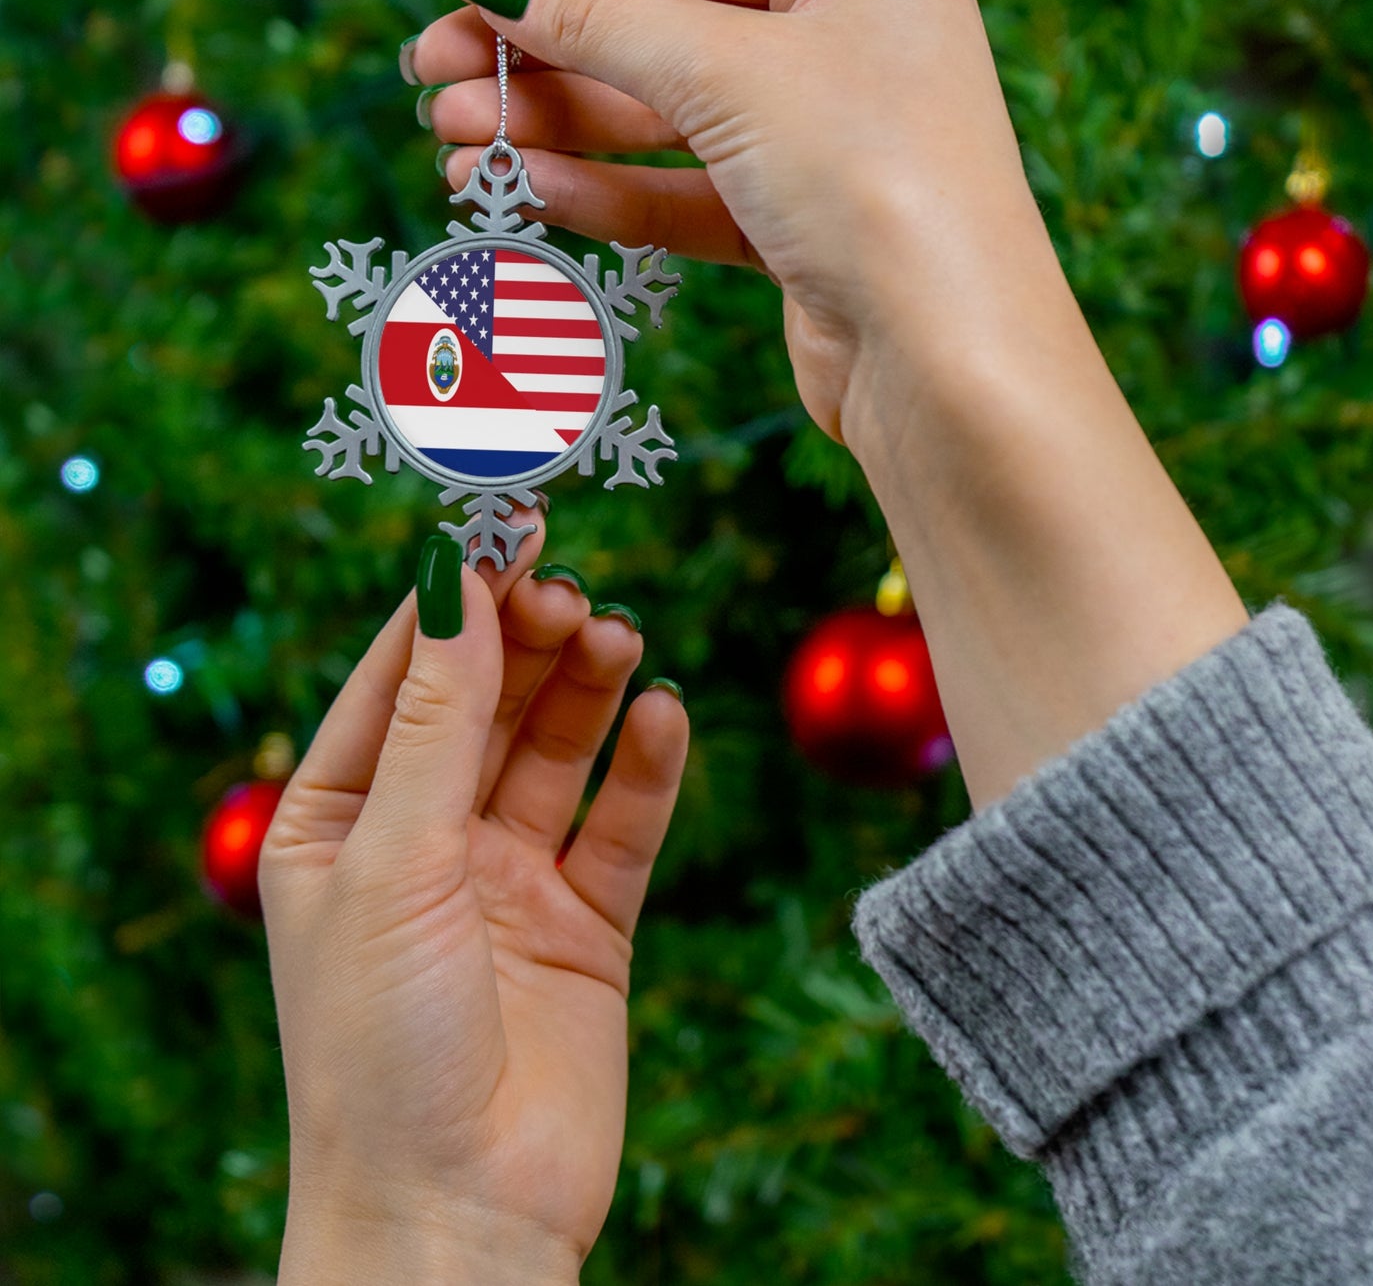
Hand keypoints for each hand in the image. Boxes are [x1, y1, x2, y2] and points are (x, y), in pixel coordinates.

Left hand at [259, 519, 687, 1280]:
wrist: (458, 1217)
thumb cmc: (380, 1046)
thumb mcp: (394, 859)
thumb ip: (437, 718)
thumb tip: (454, 576)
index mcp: (340, 819)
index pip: (400, 677)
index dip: (454, 598)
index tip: (506, 522)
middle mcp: (424, 839)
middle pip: (487, 702)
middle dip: (527, 640)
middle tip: (572, 591)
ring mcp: (508, 879)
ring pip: (557, 750)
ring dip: (588, 689)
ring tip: (619, 639)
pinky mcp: (586, 923)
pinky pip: (622, 824)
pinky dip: (646, 768)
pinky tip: (664, 717)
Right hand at [411, 0, 1056, 444]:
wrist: (947, 367)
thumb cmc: (875, 184)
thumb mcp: (728, 74)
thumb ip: (602, 20)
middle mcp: (846, 39)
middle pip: (661, 30)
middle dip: (543, 56)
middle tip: (432, 77)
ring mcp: (822, 138)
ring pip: (664, 120)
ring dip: (558, 130)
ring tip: (454, 143)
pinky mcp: (799, 228)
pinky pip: (685, 194)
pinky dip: (609, 193)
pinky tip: (529, 192)